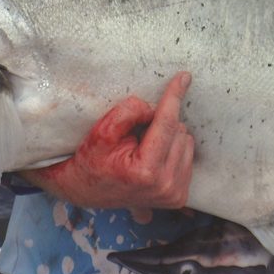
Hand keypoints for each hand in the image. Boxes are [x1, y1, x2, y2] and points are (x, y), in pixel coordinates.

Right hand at [28, 72, 194, 219]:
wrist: (86, 190)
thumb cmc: (92, 159)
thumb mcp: (103, 130)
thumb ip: (128, 112)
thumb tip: (154, 108)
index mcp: (146, 171)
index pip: (167, 124)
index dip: (174, 97)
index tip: (184, 77)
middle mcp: (164, 186)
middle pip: (178, 131)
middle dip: (160, 122)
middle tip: (138, 133)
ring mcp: (173, 194)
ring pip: (185, 141)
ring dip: (168, 136)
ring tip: (144, 146)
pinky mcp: (178, 196)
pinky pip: (187, 156)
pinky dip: (172, 148)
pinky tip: (154, 156)